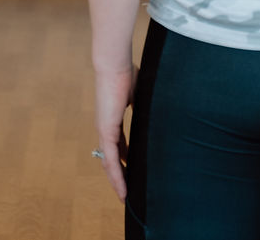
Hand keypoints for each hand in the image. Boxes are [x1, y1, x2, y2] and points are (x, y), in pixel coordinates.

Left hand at [93, 62, 136, 203]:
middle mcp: (105, 128)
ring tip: (124, 196)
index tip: (131, 167)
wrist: (114, 63)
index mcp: (112, 118)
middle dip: (118, 175)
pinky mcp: (106, 131)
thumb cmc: (126, 72)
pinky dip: (116, 176)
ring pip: (109, 163)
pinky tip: (122, 189)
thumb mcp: (137, 93)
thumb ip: (142, 104)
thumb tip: (156, 107)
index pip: (117, 144)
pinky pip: (111, 160)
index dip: (123, 158)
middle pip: (110, 158)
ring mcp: (104, 130)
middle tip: (127, 190)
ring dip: (116, 181)